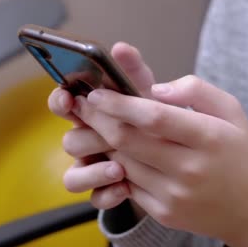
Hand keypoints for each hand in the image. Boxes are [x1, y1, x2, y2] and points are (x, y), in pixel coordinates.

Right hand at [48, 42, 154, 210]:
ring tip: (118, 168)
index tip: (68, 96)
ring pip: (73, 175)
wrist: (187, 155)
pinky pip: (95, 198)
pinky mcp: (107, 190)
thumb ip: (134, 70)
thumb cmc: (163, 117)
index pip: (63, 102)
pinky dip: (106, 193)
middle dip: (87, 138)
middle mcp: (90, 139)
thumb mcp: (150, 91)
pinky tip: (125, 187)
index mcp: (95, 112)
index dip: (60, 100)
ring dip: (93, 171)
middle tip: (107, 135)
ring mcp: (96, 166)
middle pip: (70, 140)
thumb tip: (120, 48)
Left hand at [74, 75, 247, 246]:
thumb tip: (156, 88)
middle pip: (128, 140)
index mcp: (209, 138)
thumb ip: (196, 90)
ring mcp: (175, 195)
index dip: (120, 103)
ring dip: (103, 141)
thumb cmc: (241, 154)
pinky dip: (116, 166)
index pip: (154, 117)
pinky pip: (128, 184)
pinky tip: (114, 151)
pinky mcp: (165, 212)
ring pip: (122, 162)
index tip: (98, 91)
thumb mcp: (232, 111)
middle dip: (98, 118)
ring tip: (94, 124)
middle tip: (83, 103)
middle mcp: (190, 169)